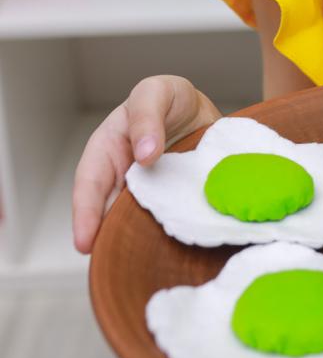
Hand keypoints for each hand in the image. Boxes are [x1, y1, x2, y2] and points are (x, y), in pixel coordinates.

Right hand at [71, 75, 221, 254]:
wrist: (202, 112)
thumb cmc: (170, 99)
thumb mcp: (156, 93)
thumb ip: (147, 116)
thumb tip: (144, 154)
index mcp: (107, 149)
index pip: (90, 185)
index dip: (85, 214)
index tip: (85, 242)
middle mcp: (121, 177)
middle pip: (108, 213)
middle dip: (106, 239)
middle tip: (111, 263)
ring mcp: (145, 195)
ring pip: (133, 223)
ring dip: (134, 242)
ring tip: (140, 264)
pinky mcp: (169, 204)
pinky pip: (162, 224)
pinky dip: (162, 237)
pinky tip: (169, 251)